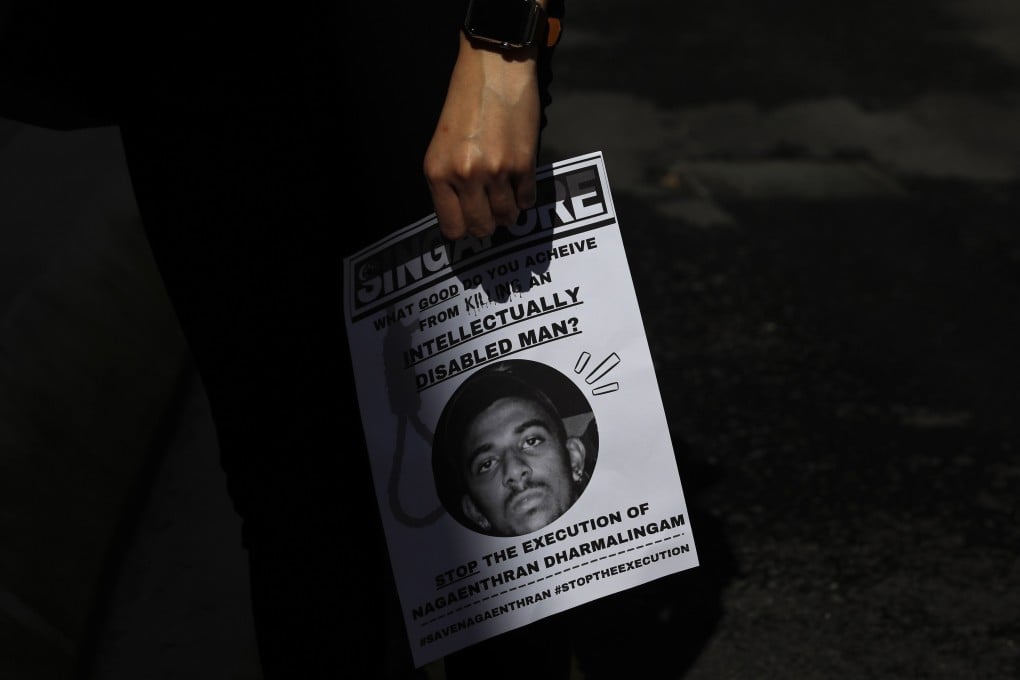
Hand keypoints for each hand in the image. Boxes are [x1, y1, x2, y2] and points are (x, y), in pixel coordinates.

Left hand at [424, 33, 541, 239]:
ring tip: (507, 196)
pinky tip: (520, 182)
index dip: (463, 230)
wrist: (494, 69)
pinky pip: (527, 199)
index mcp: (438, 173)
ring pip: (507, 217)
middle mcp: (465, 176)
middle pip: (480, 228)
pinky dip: (525, 196)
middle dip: (488, 225)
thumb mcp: (442, 145)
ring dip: (509, 212)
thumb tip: (464, 214)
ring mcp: (496, 172)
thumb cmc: (465, 101)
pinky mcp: (523, 164)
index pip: (452, 228)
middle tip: (491, 213)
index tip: (470, 222)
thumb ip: (449, 181)